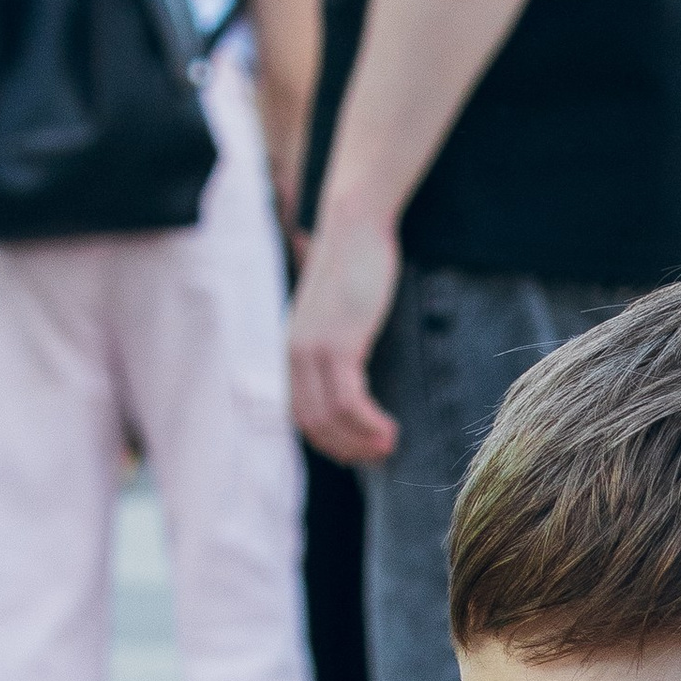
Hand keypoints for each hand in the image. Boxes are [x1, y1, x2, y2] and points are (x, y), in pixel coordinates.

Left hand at [288, 213, 403, 459]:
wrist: (353, 226)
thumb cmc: (352, 262)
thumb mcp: (337, 310)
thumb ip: (336, 337)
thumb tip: (351, 363)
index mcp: (292, 349)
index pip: (300, 413)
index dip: (329, 440)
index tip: (359, 449)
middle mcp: (295, 354)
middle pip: (312, 423)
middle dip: (346, 448)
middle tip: (379, 455)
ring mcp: (313, 351)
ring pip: (331, 418)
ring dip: (360, 440)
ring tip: (389, 445)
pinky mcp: (338, 345)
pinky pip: (349, 401)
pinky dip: (368, 423)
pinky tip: (389, 428)